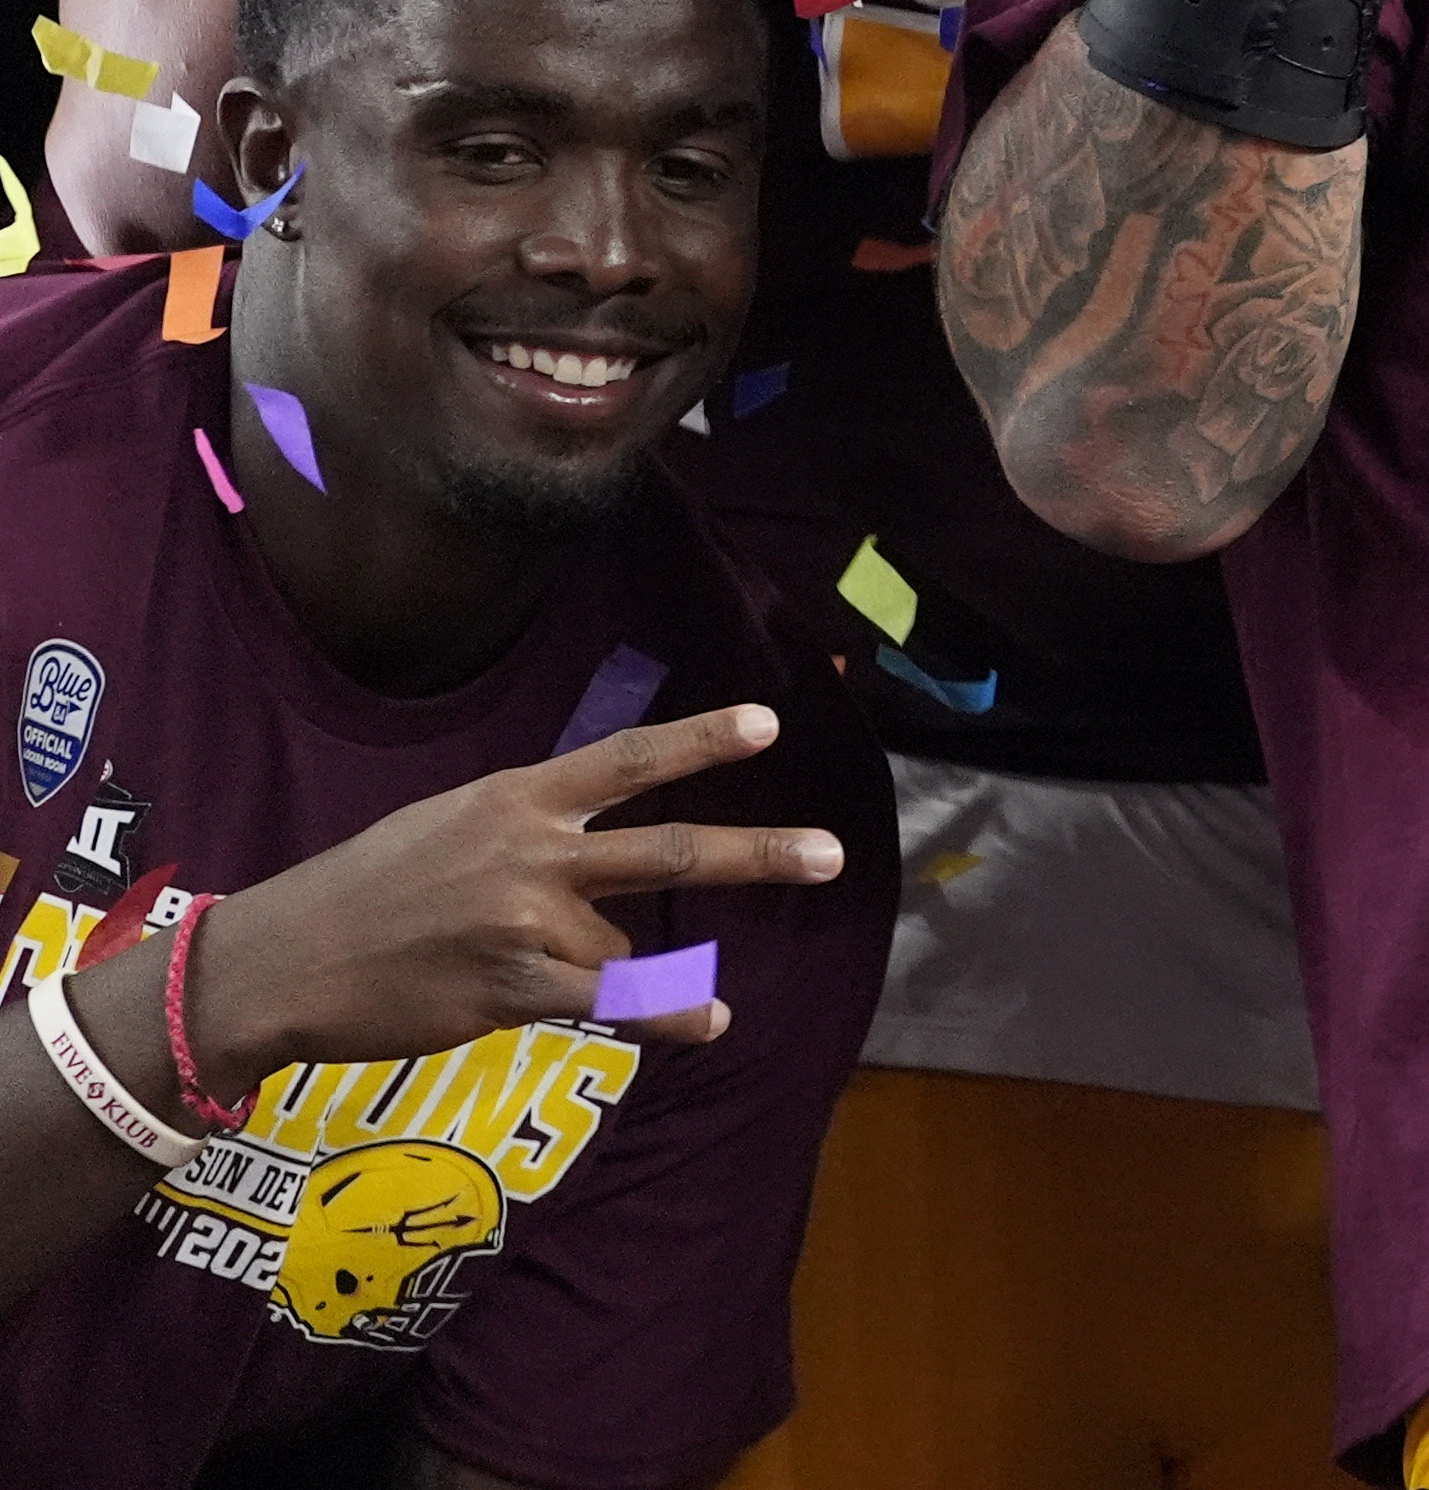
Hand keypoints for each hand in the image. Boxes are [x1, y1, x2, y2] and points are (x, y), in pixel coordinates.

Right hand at [177, 706, 844, 1077]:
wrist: (281, 963)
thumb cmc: (366, 888)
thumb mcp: (448, 820)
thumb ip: (532, 822)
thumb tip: (604, 839)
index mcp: (514, 799)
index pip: (626, 760)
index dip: (700, 740)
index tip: (769, 724)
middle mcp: (530, 854)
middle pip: (671, 850)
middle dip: (759, 854)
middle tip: (832, 856)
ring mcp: (525, 925)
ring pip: (618, 947)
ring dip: (595, 965)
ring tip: (513, 964)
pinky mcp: (511, 991)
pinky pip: (611, 1003)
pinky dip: (667, 1013)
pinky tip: (712, 1019)